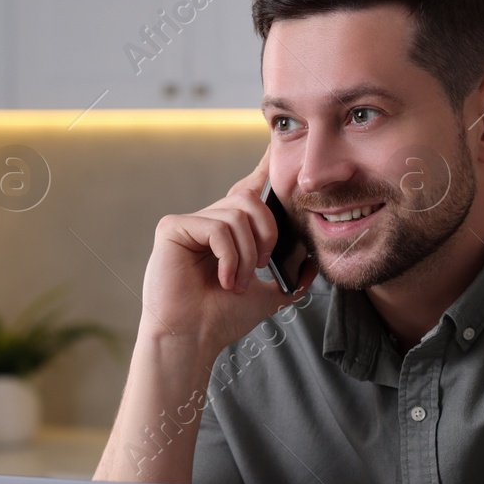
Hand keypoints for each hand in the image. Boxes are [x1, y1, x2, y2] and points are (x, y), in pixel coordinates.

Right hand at [138, 147, 314, 360]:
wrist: (193, 339)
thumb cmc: (222, 318)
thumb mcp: (268, 294)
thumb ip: (289, 277)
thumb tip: (311, 264)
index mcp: (229, 230)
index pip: (250, 189)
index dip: (265, 166)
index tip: (278, 144)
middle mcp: (209, 220)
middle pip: (250, 200)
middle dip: (266, 233)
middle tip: (260, 266)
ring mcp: (189, 222)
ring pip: (236, 215)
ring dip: (247, 254)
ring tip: (236, 281)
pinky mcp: (172, 228)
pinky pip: (216, 227)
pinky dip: (228, 256)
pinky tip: (223, 278)